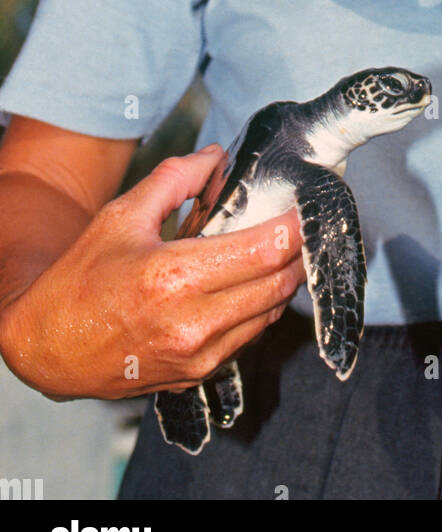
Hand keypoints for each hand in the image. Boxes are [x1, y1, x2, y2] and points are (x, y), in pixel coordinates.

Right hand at [0, 145, 305, 400]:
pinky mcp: (197, 375)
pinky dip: (258, 309)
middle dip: (296, 252)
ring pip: (270, 313)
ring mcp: (197, 356)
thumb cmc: (80, 280)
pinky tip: (245, 286)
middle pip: (279, 283)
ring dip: (281, 281)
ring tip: (272, 253)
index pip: (265, 250)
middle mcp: (192, 323)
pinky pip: (248, 338)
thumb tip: (215, 156)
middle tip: (298, 227)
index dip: (295, 227)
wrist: (47, 347)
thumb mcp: (121, 215)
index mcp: (174, 277)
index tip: (305, 208)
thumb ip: (174, 179)